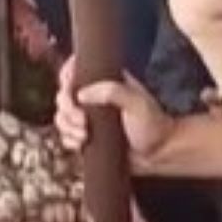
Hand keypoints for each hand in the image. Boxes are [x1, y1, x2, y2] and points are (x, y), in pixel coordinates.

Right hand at [54, 58, 175, 160]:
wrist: (159, 153)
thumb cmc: (152, 124)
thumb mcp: (136, 103)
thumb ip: (112, 92)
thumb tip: (81, 94)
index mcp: (106, 80)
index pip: (77, 69)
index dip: (67, 75)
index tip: (69, 87)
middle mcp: (95, 96)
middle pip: (64, 95)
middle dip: (68, 108)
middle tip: (82, 120)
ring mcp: (90, 117)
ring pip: (62, 116)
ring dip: (67, 126)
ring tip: (84, 136)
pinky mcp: (88, 135)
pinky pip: (66, 135)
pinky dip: (69, 139)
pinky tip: (80, 143)